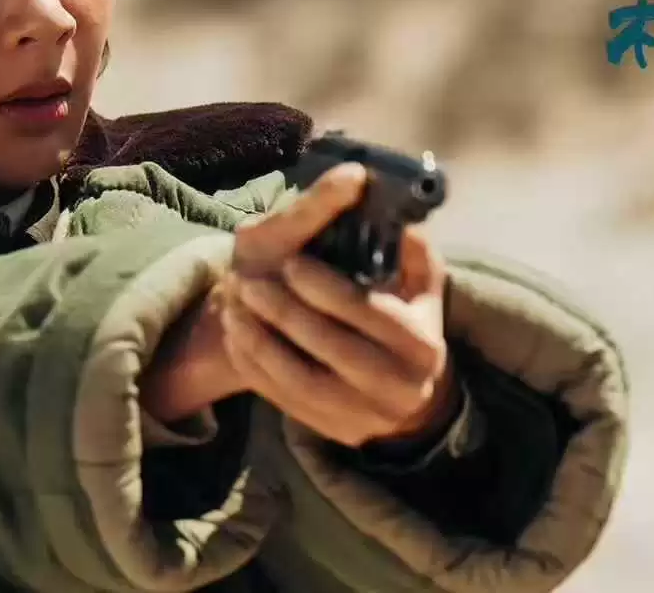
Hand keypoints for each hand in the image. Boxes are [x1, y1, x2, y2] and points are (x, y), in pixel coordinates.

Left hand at [218, 162, 456, 447]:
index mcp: (421, 345)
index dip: (327, 288)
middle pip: (332, 347)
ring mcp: (363, 414)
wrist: (407, 402)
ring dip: (260, 342)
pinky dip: (255, 368)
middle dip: (285, 312)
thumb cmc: (406, 328)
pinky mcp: (332, 430)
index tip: (291, 263)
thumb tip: (402, 223)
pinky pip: (284, 401)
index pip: (369, 313)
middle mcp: (397, 386)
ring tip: (232, 308)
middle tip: (249, 282)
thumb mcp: (420, 292)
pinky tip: (236, 337)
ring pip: (301, 380)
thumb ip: (413, 256)